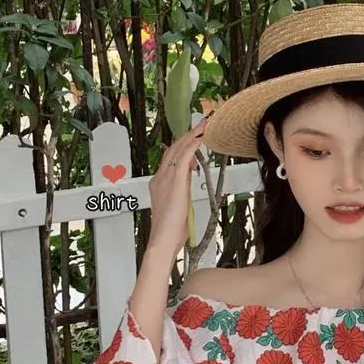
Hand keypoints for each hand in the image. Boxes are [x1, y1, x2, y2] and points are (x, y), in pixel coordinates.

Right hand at [147, 115, 209, 255]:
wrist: (163, 239)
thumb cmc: (171, 231)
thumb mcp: (178, 210)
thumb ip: (183, 198)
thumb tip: (187, 195)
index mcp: (159, 184)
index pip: (171, 159)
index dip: (182, 147)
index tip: (192, 138)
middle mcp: (161, 177)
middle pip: (174, 149)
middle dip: (187, 136)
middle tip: (200, 124)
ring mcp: (167, 178)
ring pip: (179, 149)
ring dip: (192, 135)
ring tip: (203, 125)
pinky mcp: (176, 181)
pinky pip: (185, 156)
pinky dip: (193, 144)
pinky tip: (202, 136)